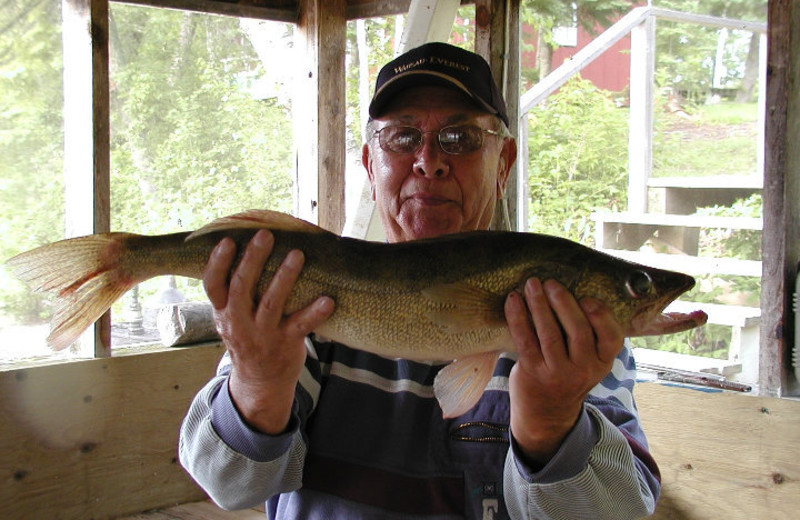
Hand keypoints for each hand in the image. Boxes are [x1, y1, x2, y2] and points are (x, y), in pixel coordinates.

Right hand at [204, 229, 334, 433]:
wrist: (259, 382)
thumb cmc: (248, 337)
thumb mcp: (230, 317)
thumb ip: (233, 291)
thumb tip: (241, 244)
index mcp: (224, 312)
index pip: (213, 285)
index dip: (217, 263)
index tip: (227, 241)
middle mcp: (239, 323)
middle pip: (242, 288)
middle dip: (253, 260)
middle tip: (265, 235)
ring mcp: (263, 334)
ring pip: (271, 303)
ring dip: (284, 278)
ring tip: (297, 255)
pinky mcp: (286, 343)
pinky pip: (301, 326)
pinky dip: (314, 313)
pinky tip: (328, 300)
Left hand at [504, 278, 623, 466]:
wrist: (546, 412)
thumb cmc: (568, 373)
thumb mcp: (589, 360)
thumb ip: (589, 334)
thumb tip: (573, 288)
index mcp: (603, 362)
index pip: (612, 337)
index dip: (601, 315)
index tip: (586, 297)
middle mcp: (584, 369)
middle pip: (578, 330)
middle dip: (563, 302)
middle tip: (551, 283)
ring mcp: (558, 373)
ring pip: (549, 334)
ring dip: (539, 305)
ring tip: (532, 285)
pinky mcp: (533, 372)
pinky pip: (524, 340)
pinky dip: (518, 317)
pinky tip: (513, 300)